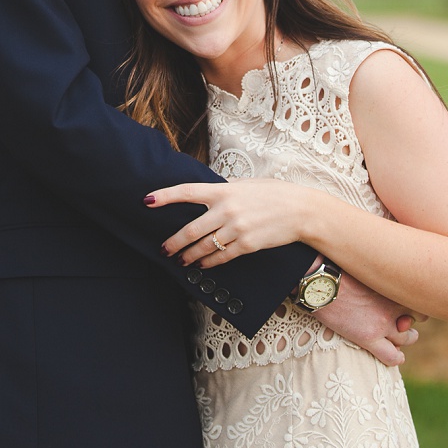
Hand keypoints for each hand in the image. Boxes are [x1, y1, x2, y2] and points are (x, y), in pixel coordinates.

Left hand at [155, 179, 333, 268]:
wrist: (301, 211)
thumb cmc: (275, 194)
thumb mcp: (248, 183)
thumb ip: (225, 187)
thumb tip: (206, 189)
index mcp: (224, 190)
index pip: (187, 192)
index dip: (165, 197)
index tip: (146, 201)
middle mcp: (227, 210)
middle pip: (190, 231)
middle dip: (173, 243)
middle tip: (164, 249)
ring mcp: (236, 229)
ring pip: (203, 247)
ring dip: (188, 256)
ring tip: (180, 260)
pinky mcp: (246, 245)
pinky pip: (220, 257)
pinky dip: (208, 262)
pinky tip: (201, 264)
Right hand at [311, 274, 419, 366]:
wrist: (319, 283)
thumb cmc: (338, 270)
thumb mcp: (367, 267)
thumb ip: (382, 276)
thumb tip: (385, 275)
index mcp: (394, 286)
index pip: (417, 297)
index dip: (413, 303)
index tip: (405, 304)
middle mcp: (393, 305)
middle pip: (416, 319)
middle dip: (410, 321)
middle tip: (401, 321)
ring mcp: (383, 323)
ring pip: (407, 338)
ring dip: (404, 339)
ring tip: (400, 338)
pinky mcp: (368, 338)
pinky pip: (392, 356)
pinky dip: (396, 358)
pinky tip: (397, 356)